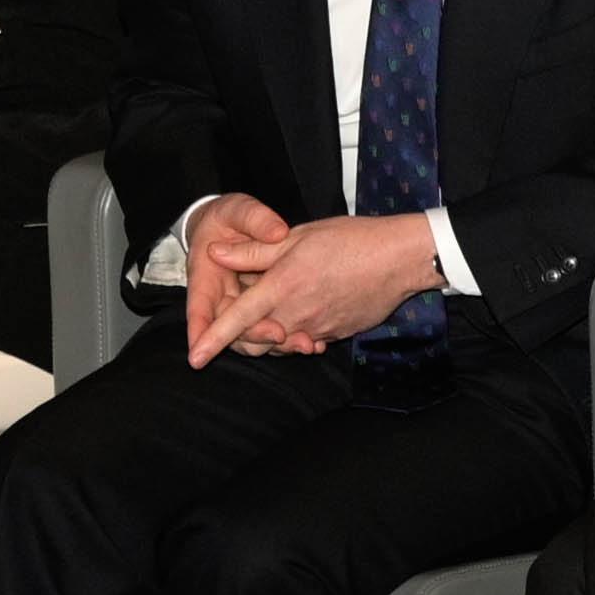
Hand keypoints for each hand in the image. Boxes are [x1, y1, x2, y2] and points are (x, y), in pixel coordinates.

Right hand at [182, 192, 291, 354]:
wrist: (233, 223)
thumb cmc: (230, 216)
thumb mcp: (238, 210)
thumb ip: (255, 219)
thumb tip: (277, 232)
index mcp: (206, 276)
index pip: (199, 309)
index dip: (201, 331)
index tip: (199, 354)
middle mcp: (221, 298)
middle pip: (231, 329)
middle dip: (254, 337)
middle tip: (281, 336)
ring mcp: (242, 306)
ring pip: (253, 335)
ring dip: (276, 343)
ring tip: (307, 343)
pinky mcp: (261, 309)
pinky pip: (271, 327)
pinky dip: (291, 336)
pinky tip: (316, 340)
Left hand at [189, 210, 437, 364]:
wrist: (399, 260)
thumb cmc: (351, 241)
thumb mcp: (297, 237)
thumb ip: (253, 251)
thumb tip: (216, 253)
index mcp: (281, 286)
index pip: (237, 320)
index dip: (212, 339)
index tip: (194, 357)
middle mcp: (296, 314)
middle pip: (257, 337)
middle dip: (245, 334)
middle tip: (244, 315)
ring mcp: (317, 328)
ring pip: (283, 340)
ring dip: (274, 330)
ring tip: (282, 306)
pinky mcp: (335, 334)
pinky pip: (307, 338)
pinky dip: (300, 328)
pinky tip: (310, 306)